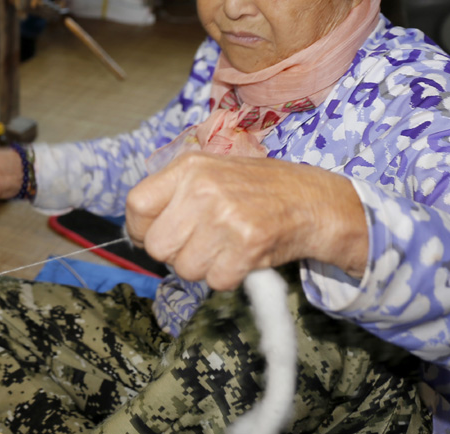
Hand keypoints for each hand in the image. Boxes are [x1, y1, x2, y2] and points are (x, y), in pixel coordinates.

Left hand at [124, 150, 367, 289]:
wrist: (313, 201)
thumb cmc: (256, 190)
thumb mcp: (210, 173)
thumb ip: (173, 194)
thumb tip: (139, 230)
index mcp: (188, 168)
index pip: (136, 205)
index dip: (140, 229)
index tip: (151, 237)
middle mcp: (202, 190)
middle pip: (157, 245)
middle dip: (175, 254)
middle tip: (199, 246)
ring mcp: (225, 217)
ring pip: (185, 268)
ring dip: (203, 268)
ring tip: (225, 248)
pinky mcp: (247, 245)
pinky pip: (215, 281)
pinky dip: (227, 277)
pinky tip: (241, 258)